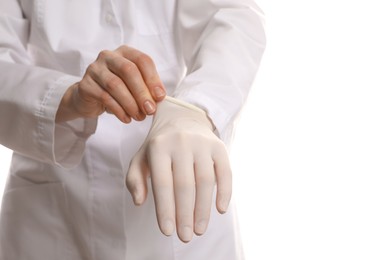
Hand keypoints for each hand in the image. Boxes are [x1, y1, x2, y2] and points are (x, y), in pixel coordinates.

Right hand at [56, 45, 165, 122]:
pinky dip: (118, 110)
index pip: (142, 60)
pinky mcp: (85, 85)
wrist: (90, 98)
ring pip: (115, 85)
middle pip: (128, 71)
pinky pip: (104, 97)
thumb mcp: (134, 85)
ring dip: (130, 103)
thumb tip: (159, 98)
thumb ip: (147, 88)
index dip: (153, 79)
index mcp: (125, 52)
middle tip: (150, 110)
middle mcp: (109, 56)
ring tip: (139, 116)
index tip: (160, 97)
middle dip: (142, 92)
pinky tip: (126, 118)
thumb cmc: (117, 90)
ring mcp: (95, 69)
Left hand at [126, 97, 231, 242]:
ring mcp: (202, 143)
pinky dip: (225, 192)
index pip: (162, 183)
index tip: (168, 232)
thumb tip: (140, 201)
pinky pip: (225, 172)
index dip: (165, 209)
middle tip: (185, 237)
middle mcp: (181, 142)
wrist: (182, 117)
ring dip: (203, 209)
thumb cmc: (159, 145)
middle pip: (185, 185)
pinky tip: (220, 210)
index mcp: (158, 147)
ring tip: (199, 230)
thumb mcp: (141, 158)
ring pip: (206, 181)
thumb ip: (134, 179)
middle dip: (185, 215)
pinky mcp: (219, 146)